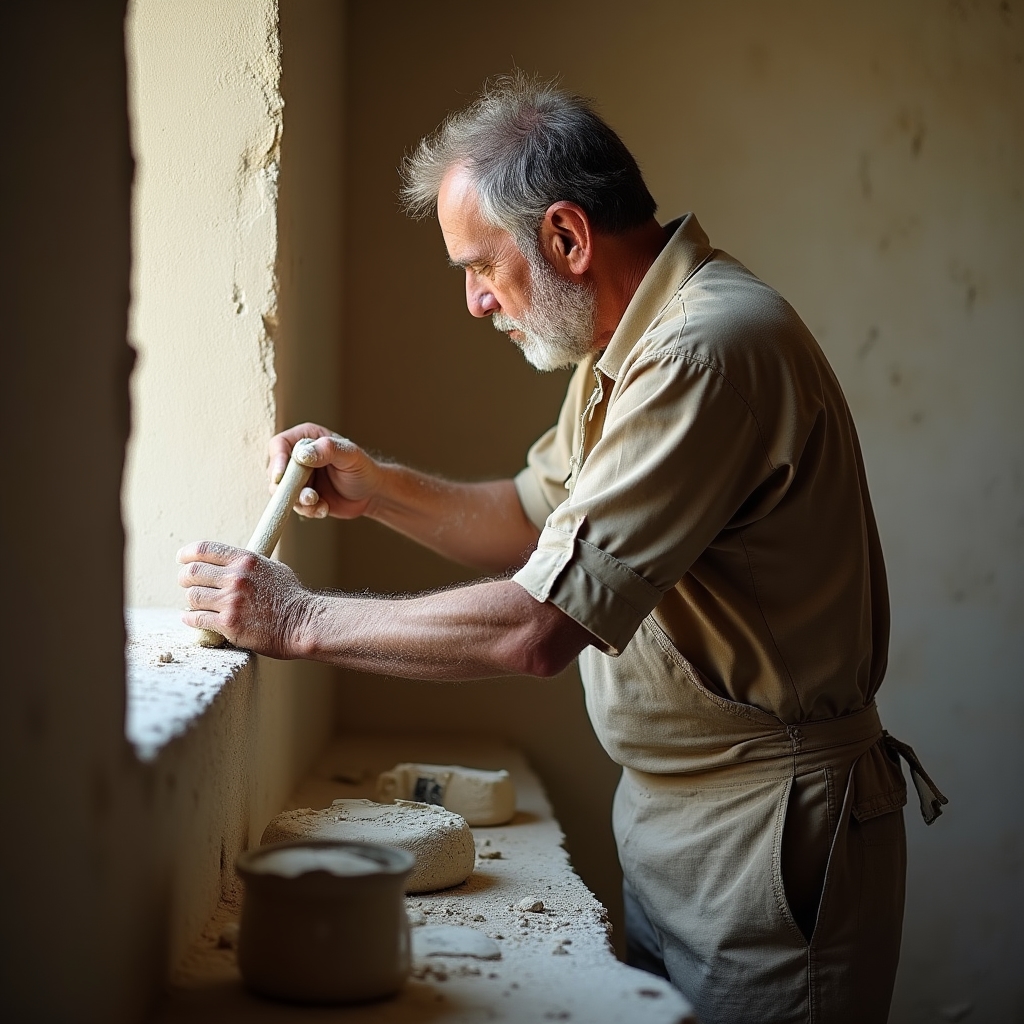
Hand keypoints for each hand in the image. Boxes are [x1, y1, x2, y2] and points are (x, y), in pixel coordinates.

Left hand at [177, 541, 313, 657]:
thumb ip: (248, 565)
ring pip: (192, 596)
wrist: (303, 624)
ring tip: (196, 603)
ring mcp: (231, 601)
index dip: (187, 553)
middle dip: (184, 578)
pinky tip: (191, 617)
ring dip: (191, 600)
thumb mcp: (272, 568)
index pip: (205, 550)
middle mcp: (236, 578)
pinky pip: (196, 618)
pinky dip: (190, 618)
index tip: (181, 558)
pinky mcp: (228, 624)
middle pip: (192, 572)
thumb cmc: (291, 597)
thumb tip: (229, 564)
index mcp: (246, 560)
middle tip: (186, 582)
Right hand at [269, 423, 381, 519]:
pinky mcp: (302, 497)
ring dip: (299, 501)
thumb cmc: (362, 468)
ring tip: (318, 502)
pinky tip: (324, 508)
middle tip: (308, 496)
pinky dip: (308, 510)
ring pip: (282, 492)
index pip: (279, 445)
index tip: (280, 477)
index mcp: (306, 438)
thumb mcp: (349, 455)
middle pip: (275, 471)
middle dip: (288, 487)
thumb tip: (302, 455)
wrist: (370, 493)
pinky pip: (295, 506)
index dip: (276, 461)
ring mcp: (299, 479)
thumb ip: (327, 450)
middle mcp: (298, 458)